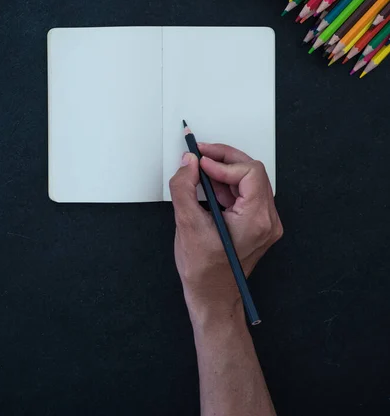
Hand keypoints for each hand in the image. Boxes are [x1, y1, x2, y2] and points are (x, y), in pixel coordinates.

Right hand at [169, 143, 282, 318]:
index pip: (249, 172)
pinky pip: (246, 194)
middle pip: (252, 172)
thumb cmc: (204, 271)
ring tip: (200, 171)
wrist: (212, 297)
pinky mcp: (257, 224)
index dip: (223, 162)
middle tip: (200, 155)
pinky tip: (208, 186)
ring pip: (249, 181)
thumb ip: (184, 187)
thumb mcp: (187, 224)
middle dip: (224, 159)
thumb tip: (188, 163)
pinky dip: (226, 185)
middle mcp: (267, 220)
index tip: (200, 162)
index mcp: (256, 220)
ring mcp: (265, 223)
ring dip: (224, 172)